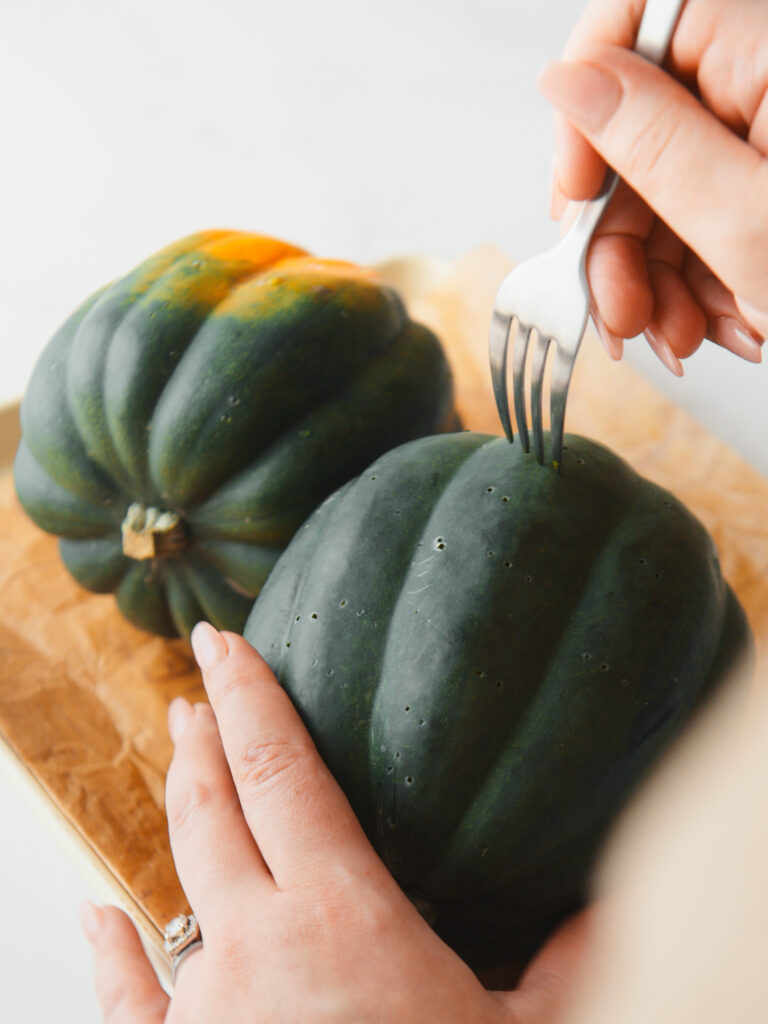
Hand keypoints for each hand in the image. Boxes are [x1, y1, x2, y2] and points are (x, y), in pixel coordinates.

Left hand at [80, 623, 591, 1022]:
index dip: (249, 695)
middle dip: (202, 736)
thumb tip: (610, 912)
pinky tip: (92, 915)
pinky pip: (125, 1003)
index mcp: (339, 918)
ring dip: (175, 822)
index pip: (279, 771)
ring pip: (170, 888)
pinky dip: (106, 951)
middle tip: (195, 689)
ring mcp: (200, 1012)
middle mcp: (252, 948)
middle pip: (210, 808)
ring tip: (180, 769)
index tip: (224, 643)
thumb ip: (562, 966)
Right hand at [538, 0, 766, 371]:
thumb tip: (566, 80)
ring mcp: (762, 136)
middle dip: (617, 237)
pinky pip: (694, 220)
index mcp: (767, 52)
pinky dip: (689, 281)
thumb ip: (648, 143)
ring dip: (650, 276)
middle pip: (634, 131)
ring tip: (680, 335)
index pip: (633, 23)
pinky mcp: (763, 183)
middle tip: (620, 313)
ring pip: (658, 189)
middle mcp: (762, 82)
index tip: (574, 196)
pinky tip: (713, 321)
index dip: (583, 111)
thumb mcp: (747, 221)